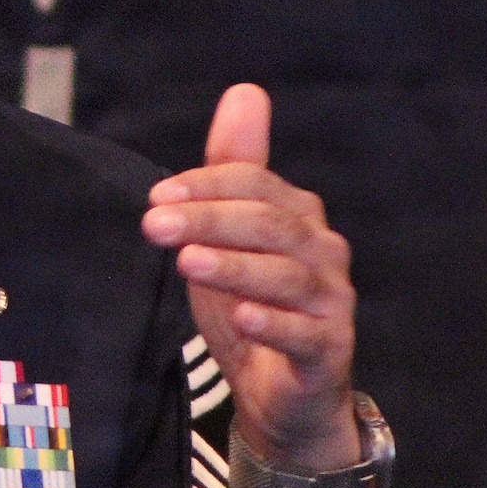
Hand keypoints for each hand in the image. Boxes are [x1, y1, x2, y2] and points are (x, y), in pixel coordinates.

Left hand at [142, 84, 358, 471]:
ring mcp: (331, 302)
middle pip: (270, 223)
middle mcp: (322, 252)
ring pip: (287, 276)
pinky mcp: (330, 350)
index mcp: (296, 216)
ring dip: (235, 266)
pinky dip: (274, 323)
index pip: (254, 183)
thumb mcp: (230, 236)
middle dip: (209, 220)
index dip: (206, 185)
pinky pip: (305, 334)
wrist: (282, 396)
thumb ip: (234, 168)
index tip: (156, 198)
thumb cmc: (253, 305)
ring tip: (188, 263)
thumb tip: (245, 92)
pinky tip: (243, 317)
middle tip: (155, 225)